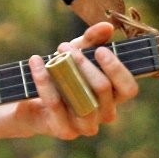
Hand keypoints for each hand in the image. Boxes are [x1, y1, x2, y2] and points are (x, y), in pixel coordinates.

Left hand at [18, 21, 139, 139]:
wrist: (29, 99)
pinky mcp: (64, 130)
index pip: (129, 89)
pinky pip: (56, 104)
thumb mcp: (76, 53)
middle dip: (84, 63)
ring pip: (84, 101)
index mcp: (114, 97)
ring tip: (54, 54)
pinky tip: (36, 62)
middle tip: (65, 46)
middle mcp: (104, 114)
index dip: (117, 70)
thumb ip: (92, 39)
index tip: (100, 50)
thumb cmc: (61, 74)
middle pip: (103, 89)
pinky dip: (45, 81)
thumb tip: (107, 27)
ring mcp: (85, 126)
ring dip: (67, 73)